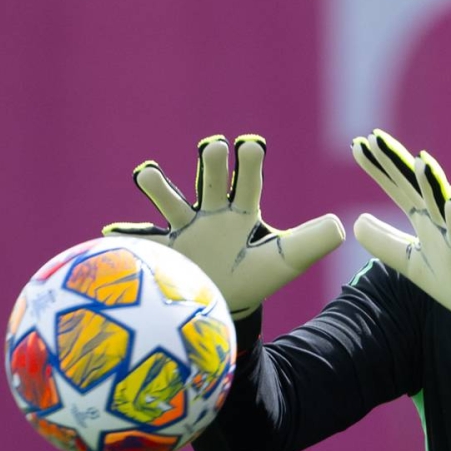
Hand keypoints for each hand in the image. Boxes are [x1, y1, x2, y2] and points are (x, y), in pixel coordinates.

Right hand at [103, 134, 344, 319]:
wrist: (225, 304)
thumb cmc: (256, 276)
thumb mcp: (286, 259)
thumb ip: (311, 242)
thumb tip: (339, 226)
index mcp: (242, 211)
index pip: (248, 182)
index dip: (249, 164)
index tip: (251, 146)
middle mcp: (211, 212)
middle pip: (212, 181)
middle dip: (213, 164)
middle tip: (215, 148)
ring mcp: (183, 229)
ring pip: (170, 200)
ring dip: (159, 186)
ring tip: (148, 173)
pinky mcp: (162, 251)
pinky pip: (142, 242)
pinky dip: (126, 239)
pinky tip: (111, 234)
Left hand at [351, 129, 450, 333]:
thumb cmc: (445, 278)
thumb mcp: (405, 259)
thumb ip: (382, 240)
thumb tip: (356, 220)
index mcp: (422, 217)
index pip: (396, 186)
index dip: (378, 167)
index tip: (357, 146)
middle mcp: (437, 217)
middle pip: (413, 184)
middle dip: (395, 161)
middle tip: (375, 138)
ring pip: (439, 202)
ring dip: (430, 181)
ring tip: (419, 160)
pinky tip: (448, 203)